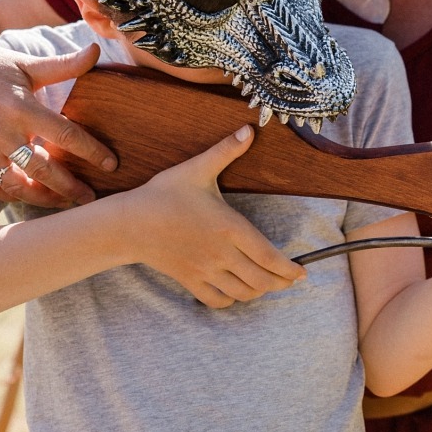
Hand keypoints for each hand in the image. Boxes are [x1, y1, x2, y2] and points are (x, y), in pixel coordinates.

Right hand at [0, 30, 116, 206]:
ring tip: (65, 204)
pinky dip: (8, 195)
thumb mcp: (26, 64)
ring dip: (42, 197)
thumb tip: (98, 50)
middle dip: (70, 187)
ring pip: (16, 183)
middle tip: (92, 198)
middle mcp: (1, 132)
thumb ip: (63, 64)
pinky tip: (28, 197)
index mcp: (20, 108)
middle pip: (42, 168)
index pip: (65, 135)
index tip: (112, 164)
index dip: (91, 151)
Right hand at [115, 126, 304, 307]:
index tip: (302, 273)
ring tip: (268, 283)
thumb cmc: (164, 194)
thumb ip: (226, 151)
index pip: (269, 256)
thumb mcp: (197, 168)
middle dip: (281, 283)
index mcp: (230, 227)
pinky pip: (217, 301)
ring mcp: (204, 270)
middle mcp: (221, 253)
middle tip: (290, 279)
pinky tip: (237, 291)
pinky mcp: (189, 281)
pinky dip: (232, 301)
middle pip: (261, 280)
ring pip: (242, 293)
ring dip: (259, 292)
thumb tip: (248, 129)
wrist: (128, 222)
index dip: (289, 269)